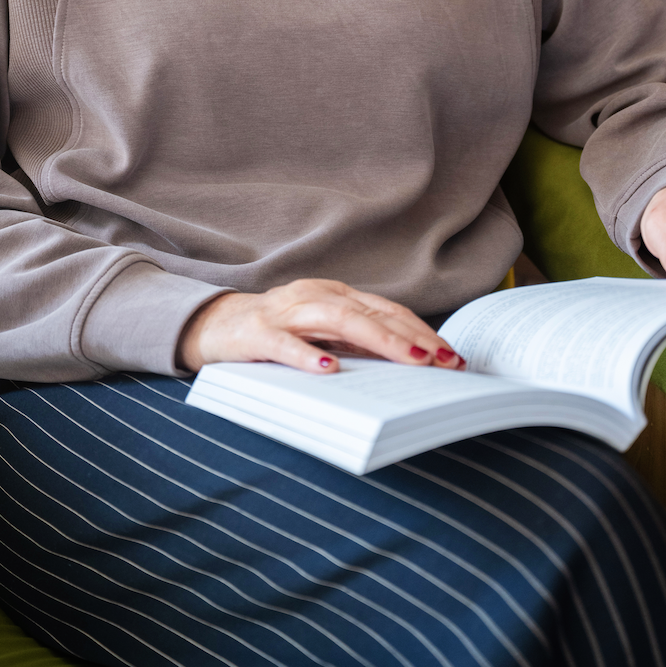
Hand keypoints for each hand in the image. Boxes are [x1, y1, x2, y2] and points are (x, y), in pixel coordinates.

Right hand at [177, 278, 464, 374]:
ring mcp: (286, 311)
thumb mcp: (320, 335)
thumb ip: (355, 344)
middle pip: (372, 312)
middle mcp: (315, 296)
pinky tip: (331, 371)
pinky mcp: (256, 332)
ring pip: (339, 320)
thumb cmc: (277, 334)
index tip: (452, 356)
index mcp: (335, 295)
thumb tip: (408, 368)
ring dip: (380, 340)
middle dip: (413, 338)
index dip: (421, 331)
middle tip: (445, 362)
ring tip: (411, 361)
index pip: (387, 311)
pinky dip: (309, 356)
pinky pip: (285, 344)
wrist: (213, 325)